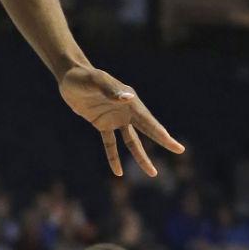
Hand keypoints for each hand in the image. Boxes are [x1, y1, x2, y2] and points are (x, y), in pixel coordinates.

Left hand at [58, 65, 183, 177]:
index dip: (161, 134)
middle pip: (147, 130)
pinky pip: (110, 144)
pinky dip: (113, 157)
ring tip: (152, 173)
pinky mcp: (102, 124)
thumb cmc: (83, 76)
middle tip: (179, 150)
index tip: (175, 146)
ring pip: (131, 142)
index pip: (148, 121)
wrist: (69, 77)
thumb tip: (128, 98)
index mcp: (129, 101)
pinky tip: (117, 172)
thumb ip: (110, 89)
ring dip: (140, 156)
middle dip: (162, 141)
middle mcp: (126, 110)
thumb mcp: (95, 81)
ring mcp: (115, 119)